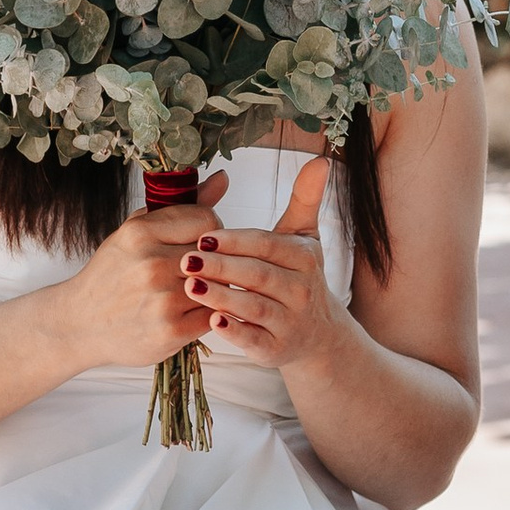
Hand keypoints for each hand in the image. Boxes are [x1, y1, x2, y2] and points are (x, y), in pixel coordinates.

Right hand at [41, 169, 226, 376]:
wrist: (79, 324)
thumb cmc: (112, 274)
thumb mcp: (136, 231)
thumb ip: (182, 205)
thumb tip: (223, 178)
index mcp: (140, 233)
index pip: (209, 219)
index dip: (211, 230)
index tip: (201, 241)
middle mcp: (151, 264)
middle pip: (216, 253)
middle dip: (213, 260)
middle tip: (196, 269)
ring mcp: (162, 300)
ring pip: (219, 284)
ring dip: (213, 288)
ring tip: (191, 290)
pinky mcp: (171, 332)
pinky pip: (215, 314)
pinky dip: (208, 313)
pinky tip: (190, 311)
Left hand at [183, 157, 343, 370]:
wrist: (317, 334)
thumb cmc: (298, 276)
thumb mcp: (303, 237)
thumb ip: (306, 199)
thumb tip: (322, 159)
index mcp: (304, 258)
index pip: (267, 245)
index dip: (236, 241)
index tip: (204, 236)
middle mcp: (303, 291)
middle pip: (259, 276)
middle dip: (222, 268)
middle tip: (186, 260)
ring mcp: (292, 323)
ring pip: (255, 307)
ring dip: (222, 297)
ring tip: (190, 286)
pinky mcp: (277, 350)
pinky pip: (255, 340)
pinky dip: (236, 332)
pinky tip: (212, 321)